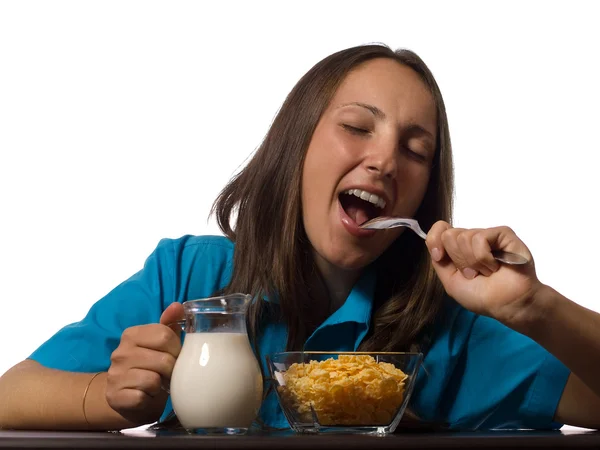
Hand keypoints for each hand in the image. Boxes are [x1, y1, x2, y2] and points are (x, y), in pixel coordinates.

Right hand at [105, 302, 183, 424]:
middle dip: (172, 370)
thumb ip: (169, 324)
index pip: (165, 335)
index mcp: (131, 334)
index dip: (177, 349)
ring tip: (157, 384)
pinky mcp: (115, 396)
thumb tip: (177, 305)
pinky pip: (142, 397)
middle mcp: (120, 352)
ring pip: (154, 380)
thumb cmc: (150, 366)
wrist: (128, 397)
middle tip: (167, 374)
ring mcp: (115, 375)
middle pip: (163, 359)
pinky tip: (146, 395)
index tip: (175, 356)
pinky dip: (149, 398)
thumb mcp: (160, 344)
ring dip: (161, 385)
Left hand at [425, 220, 543, 326]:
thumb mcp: (451, 282)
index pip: (440, 229)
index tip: (439, 257)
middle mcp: (472, 239)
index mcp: (459, 248)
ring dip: (473, 263)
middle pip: (449, 235)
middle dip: (458, 260)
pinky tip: (495, 266)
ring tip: (487, 272)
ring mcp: (488, 235)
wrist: (509, 304)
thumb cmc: (483, 296)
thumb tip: (435, 245)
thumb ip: (440, 262)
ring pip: (463, 237)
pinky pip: (480, 238)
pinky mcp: (503, 234)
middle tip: (474, 273)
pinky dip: (483, 258)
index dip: (434, 240)